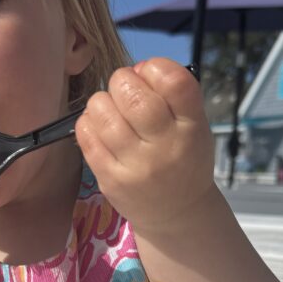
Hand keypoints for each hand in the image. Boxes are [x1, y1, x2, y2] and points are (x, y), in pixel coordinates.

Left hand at [75, 57, 213, 235]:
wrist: (176, 214)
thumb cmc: (183, 160)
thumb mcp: (195, 127)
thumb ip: (172, 96)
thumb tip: (135, 69)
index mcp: (192, 127)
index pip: (174, 82)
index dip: (154, 67)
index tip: (148, 74)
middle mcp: (165, 147)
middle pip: (133, 97)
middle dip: (122, 80)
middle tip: (123, 88)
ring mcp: (136, 166)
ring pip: (103, 113)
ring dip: (101, 101)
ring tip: (110, 109)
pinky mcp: (110, 179)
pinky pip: (87, 136)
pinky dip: (88, 122)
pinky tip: (98, 125)